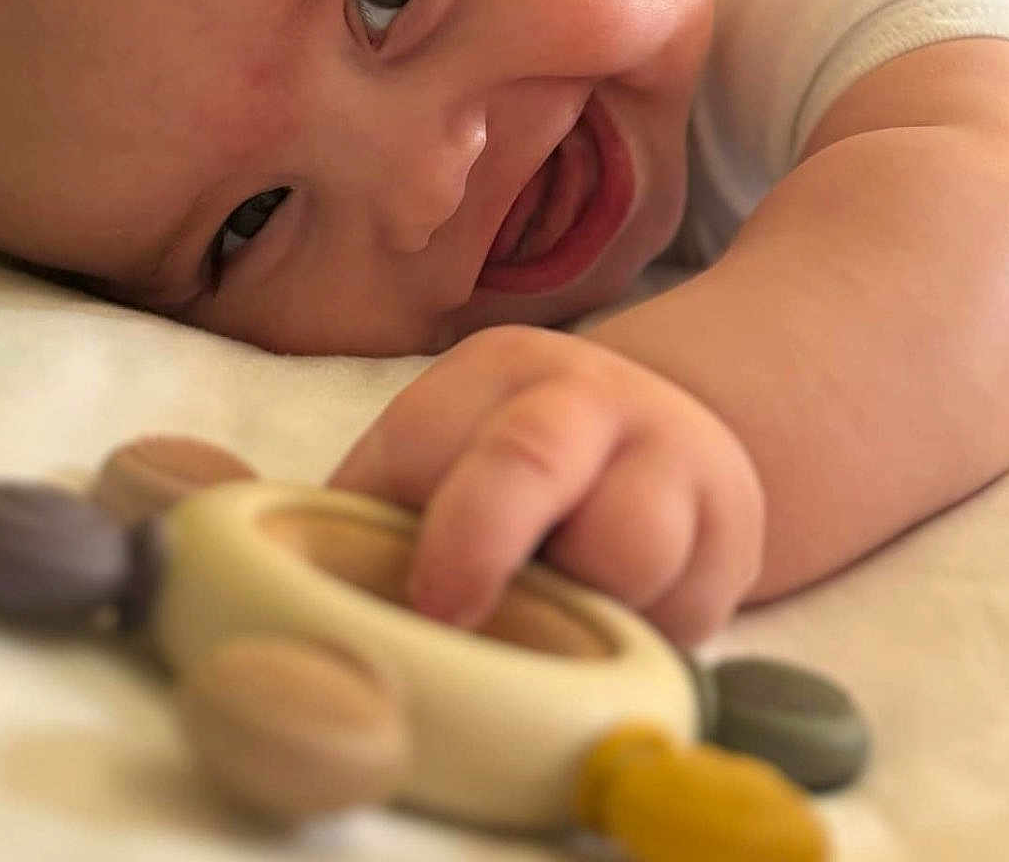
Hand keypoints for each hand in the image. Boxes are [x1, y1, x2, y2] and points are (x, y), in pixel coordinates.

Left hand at [328, 325, 764, 645]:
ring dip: (579, 604)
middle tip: (454, 617)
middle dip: (478, 547)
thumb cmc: (507, 463)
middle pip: (528, 460)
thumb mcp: (436, 454)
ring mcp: (671, 455)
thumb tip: (277, 588)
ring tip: (557, 611)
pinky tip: (618, 618)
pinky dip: (643, 638)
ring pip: (627, 549)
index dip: (426, 531)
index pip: (439, 438)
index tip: (421, 608)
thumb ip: (364, 511)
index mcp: (495, 372)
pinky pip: (688, 612)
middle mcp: (585, 398)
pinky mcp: (731, 532)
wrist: (662, 430)